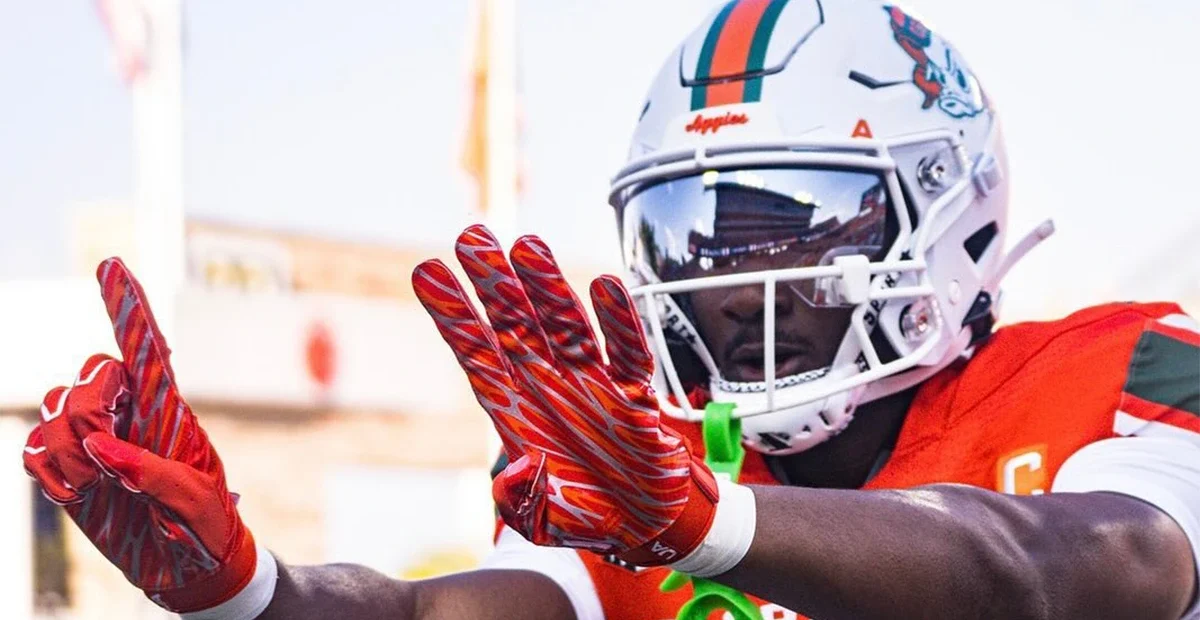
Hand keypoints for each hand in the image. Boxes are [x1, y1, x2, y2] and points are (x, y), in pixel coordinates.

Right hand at [22, 258, 258, 612]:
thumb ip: (155, 473)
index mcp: (168, 408)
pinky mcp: (68, 468)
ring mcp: (95, 438)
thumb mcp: (196, 500)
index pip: (146, 347)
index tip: (112, 263)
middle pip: (88, 377)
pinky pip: (33, 451)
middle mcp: (128, 413)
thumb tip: (103, 448)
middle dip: (91, 412)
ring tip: (103, 487)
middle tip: (113, 459)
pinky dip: (49, 473)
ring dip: (71, 453)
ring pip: (54, 411)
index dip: (127, 305)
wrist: (188, 565)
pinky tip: (78, 493)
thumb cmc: (206, 524)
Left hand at [413, 225, 719, 565]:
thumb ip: (521, 500)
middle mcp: (549, 387)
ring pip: (567, 327)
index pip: (479, 354)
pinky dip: (620, 322)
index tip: (427, 271)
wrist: (644, 525)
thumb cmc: (586, 514)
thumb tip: (515, 469)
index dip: (454, 315)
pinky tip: (608, 286)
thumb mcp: (542, 520)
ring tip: (528, 246)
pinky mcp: (635, 394)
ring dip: (550, 288)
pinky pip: (628, 353)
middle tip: (472, 236)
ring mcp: (592, 385)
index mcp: (515, 412)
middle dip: (494, 283)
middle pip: (517, 326)